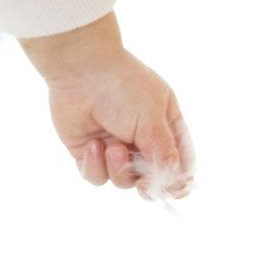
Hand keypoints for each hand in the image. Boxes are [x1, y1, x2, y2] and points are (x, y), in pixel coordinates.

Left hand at [45, 47, 194, 199]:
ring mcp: (114, 144)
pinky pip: (97, 176)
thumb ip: (165, 152)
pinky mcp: (89, 150)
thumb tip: (174, 182)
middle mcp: (140, 137)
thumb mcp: (152, 118)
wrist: (79, 68)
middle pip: (152, 178)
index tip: (175, 190)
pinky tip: (92, 145)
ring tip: (112, 148)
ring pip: (124, 181)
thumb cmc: (121, 86)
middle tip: (143, 186)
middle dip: (148, 186)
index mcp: (163, 124)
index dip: (179, 180)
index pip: (179, 161)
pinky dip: (95, 167)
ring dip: (119, 170)